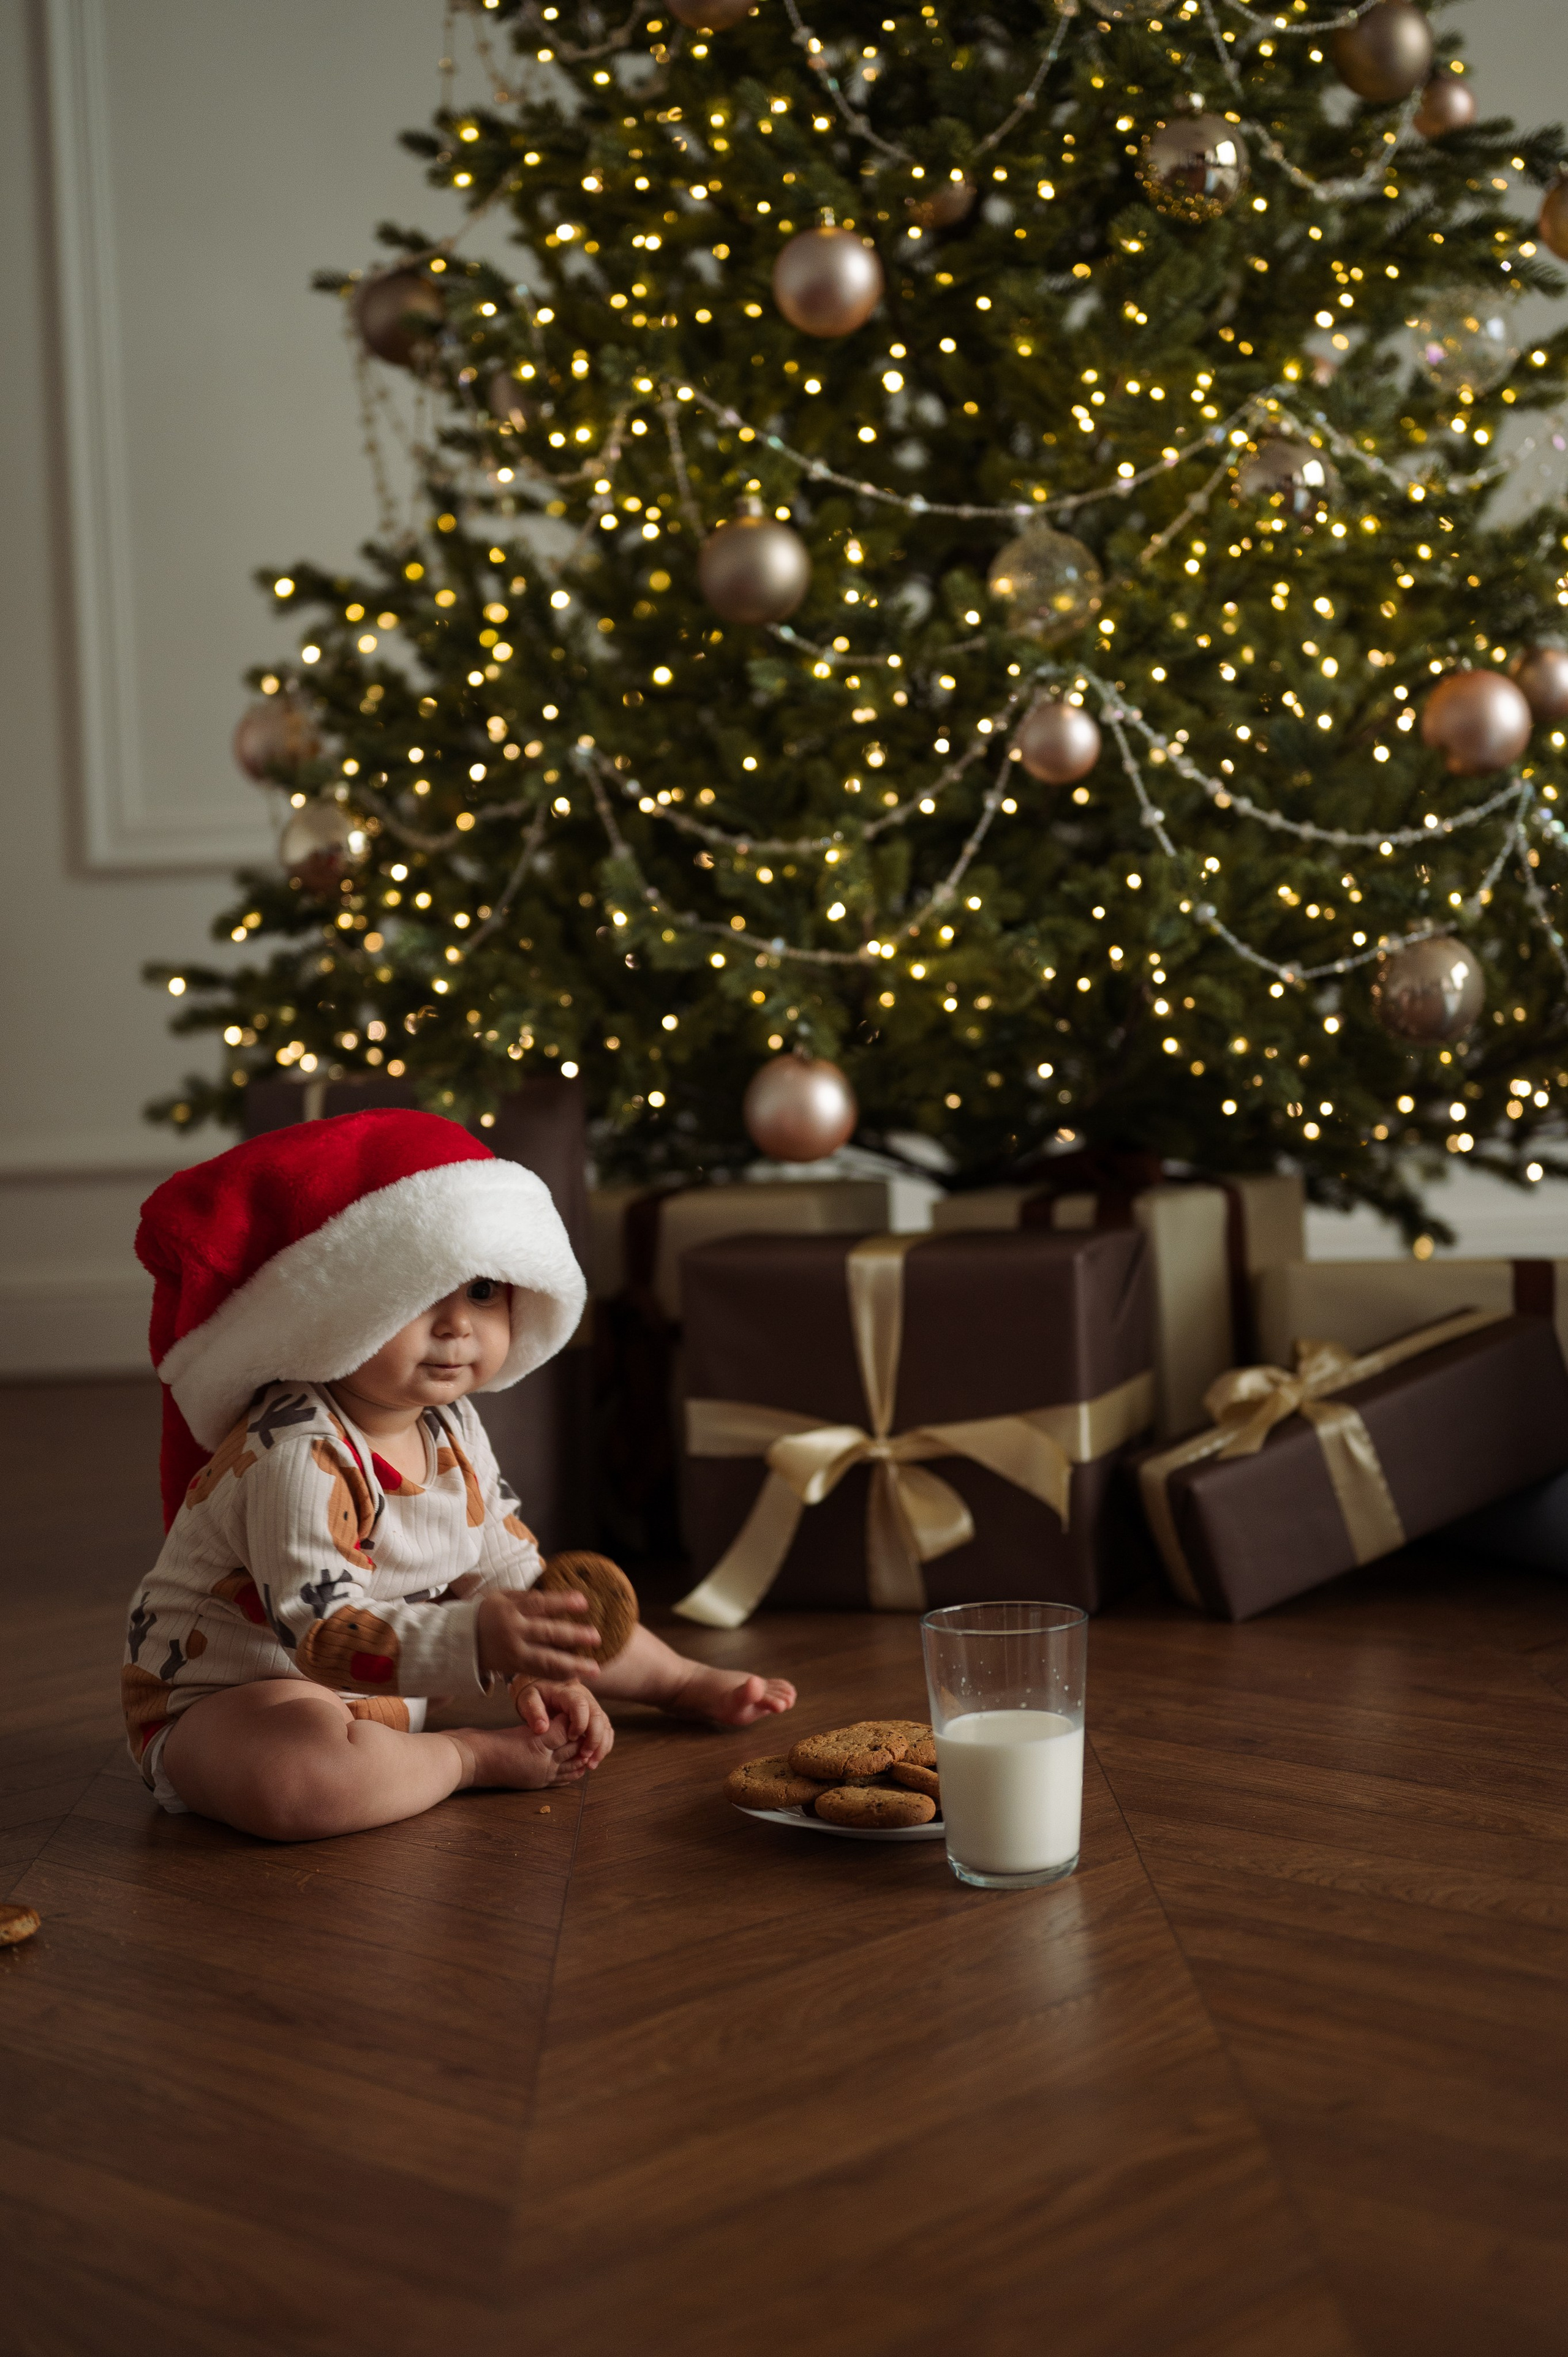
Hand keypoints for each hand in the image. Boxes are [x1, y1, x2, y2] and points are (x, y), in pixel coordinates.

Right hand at [476, 1586, 600, 1683]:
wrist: (459, 1640)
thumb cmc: (486, 1612)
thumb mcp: (501, 1597)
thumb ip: (528, 1597)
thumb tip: (562, 1597)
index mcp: (509, 1609)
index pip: (539, 1604)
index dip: (561, 1602)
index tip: (584, 1602)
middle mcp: (512, 1632)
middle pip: (546, 1634)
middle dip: (573, 1636)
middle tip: (596, 1637)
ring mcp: (513, 1653)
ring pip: (545, 1661)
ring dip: (572, 1666)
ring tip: (594, 1669)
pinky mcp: (514, 1668)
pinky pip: (539, 1673)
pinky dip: (558, 1676)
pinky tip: (576, 1676)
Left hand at [512, 1678, 613, 1772]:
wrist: (541, 1688)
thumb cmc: (534, 1695)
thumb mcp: (528, 1699)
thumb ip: (533, 1711)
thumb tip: (541, 1728)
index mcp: (567, 1691)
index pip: (581, 1705)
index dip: (580, 1723)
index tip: (571, 1738)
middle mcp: (584, 1696)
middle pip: (598, 1716)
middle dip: (595, 1739)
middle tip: (585, 1757)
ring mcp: (591, 1705)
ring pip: (605, 1724)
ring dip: (601, 1745)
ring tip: (591, 1764)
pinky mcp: (594, 1714)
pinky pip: (606, 1729)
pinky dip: (603, 1745)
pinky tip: (594, 1758)